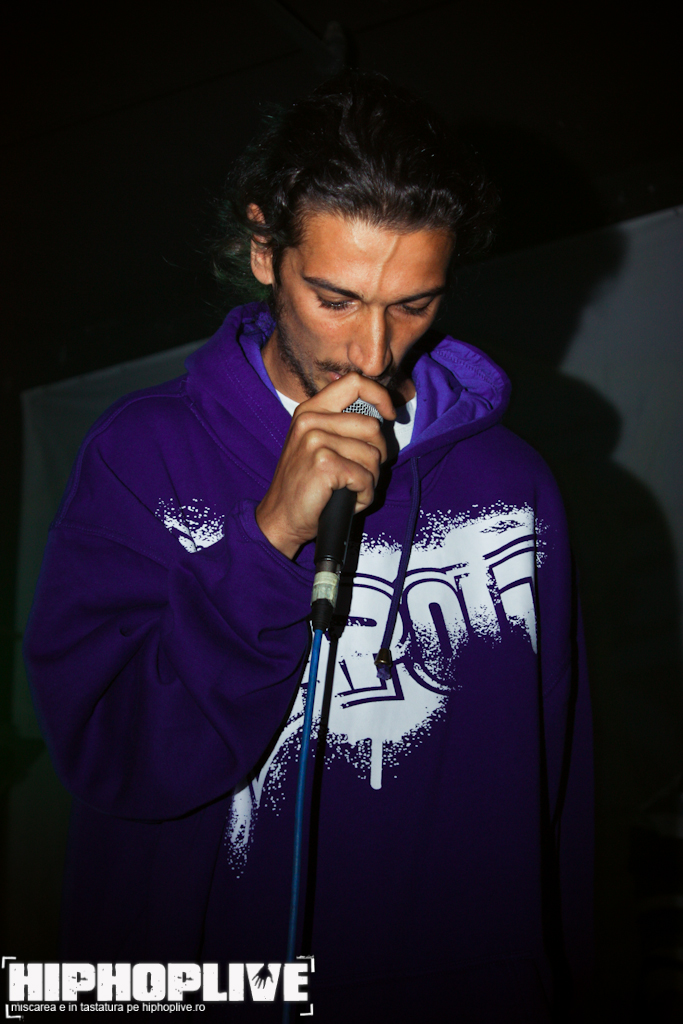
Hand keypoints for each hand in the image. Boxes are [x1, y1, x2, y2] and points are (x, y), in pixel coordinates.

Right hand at [256, 373, 394, 558]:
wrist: (280, 517)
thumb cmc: (304, 485)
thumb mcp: (316, 444)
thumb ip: (340, 424)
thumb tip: (381, 412)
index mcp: (311, 410)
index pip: (355, 382)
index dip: (380, 396)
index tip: (390, 414)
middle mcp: (311, 420)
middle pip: (372, 426)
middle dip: (377, 455)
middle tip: (361, 474)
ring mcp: (315, 440)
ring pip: (372, 454)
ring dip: (370, 479)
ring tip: (351, 489)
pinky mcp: (324, 463)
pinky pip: (365, 477)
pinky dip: (365, 494)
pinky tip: (350, 499)